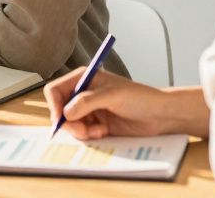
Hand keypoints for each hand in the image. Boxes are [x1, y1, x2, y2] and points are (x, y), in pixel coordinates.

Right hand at [44, 68, 206, 139]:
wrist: (160, 115)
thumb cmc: (141, 98)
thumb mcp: (112, 96)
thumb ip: (87, 102)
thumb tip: (66, 112)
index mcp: (84, 78)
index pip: (56, 89)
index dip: (53, 105)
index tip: (60, 119)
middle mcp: (83, 93)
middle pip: (59, 109)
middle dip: (68, 122)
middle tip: (82, 131)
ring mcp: (89, 110)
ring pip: (69, 124)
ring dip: (80, 130)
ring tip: (97, 132)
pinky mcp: (96, 124)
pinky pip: (81, 133)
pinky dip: (88, 135)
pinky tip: (103, 133)